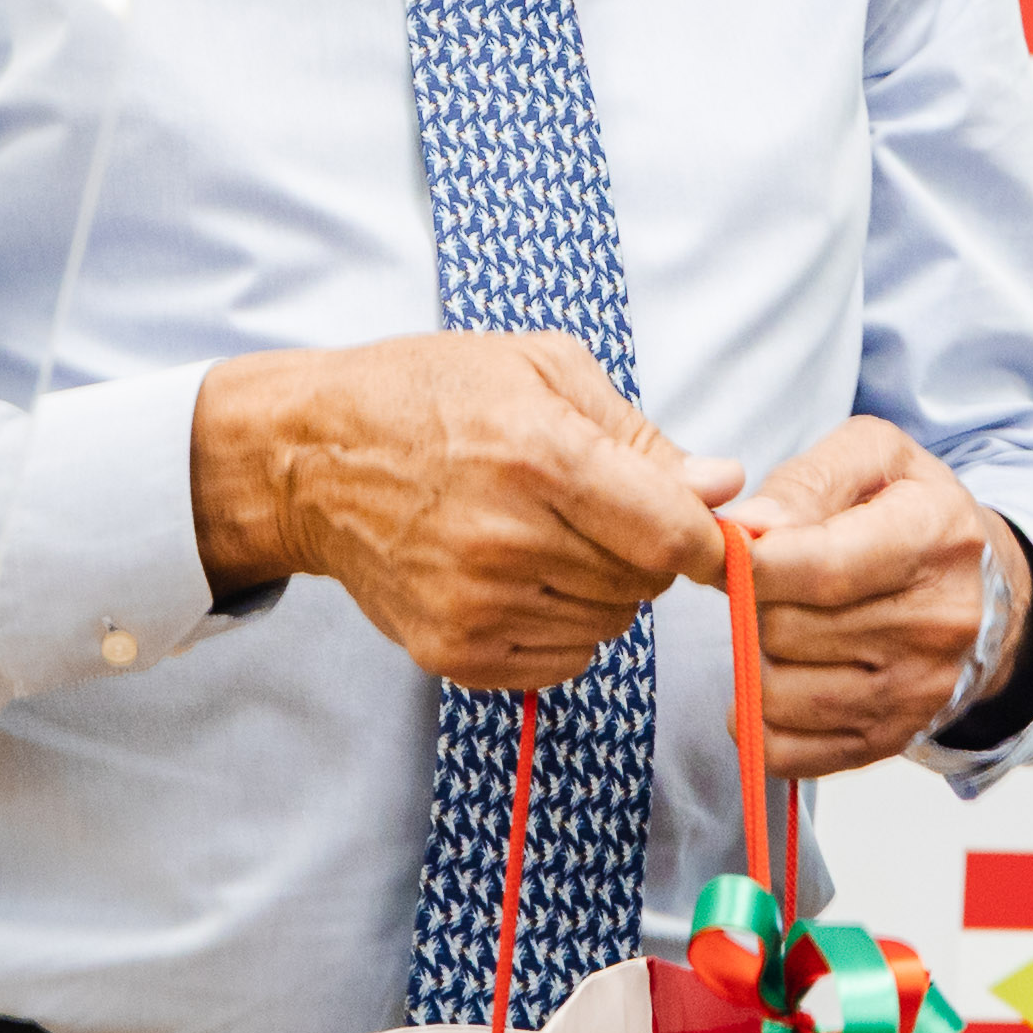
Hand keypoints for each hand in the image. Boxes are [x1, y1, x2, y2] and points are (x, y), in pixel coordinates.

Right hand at [191, 333, 739, 689]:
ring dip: (602, 589)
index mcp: (541, 459)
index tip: (702, 527)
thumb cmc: (430, 396)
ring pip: (609, 625)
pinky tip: (521, 577)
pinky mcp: (450, 651)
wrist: (308, 458)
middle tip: (594, 510)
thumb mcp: (543, 370)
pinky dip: (563, 626)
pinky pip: (563, 661)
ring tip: (546, 536)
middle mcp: (507, 542)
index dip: (706, 539)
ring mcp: (474, 606)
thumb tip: (723, 485)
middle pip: (645, 585)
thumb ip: (643, 435)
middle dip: (643, 552)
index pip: (672, 538)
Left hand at [734, 419, 1032, 779]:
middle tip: (774, 585)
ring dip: (756, 659)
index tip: (732, 550)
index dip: (750, 562)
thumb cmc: (919, 515)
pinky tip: (780, 679)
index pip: (820, 567)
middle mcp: (937, 623)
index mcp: (935, 537)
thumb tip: (747, 529)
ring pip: (775, 694)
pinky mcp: (891, 740)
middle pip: (785, 630)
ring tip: (785, 627)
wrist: (994, 593)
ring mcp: (917, 691)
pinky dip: (759, 720)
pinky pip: (785, 751)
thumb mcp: (877, 461)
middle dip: (755, 604)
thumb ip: (806, 482)